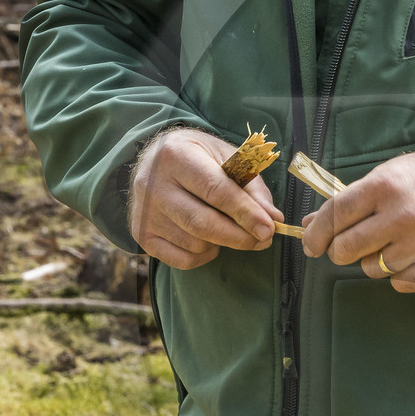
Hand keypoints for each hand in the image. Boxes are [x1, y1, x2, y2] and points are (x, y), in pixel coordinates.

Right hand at [129, 128, 275, 268]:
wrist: (156, 159)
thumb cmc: (198, 157)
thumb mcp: (226, 158)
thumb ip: (251, 188)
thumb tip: (272, 219)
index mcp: (176, 155)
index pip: (216, 191)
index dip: (245, 213)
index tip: (268, 228)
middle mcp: (152, 184)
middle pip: (203, 223)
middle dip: (239, 236)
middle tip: (264, 239)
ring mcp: (144, 212)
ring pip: (195, 244)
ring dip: (222, 243)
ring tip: (229, 228)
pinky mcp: (142, 234)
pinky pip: (182, 260)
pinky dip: (204, 256)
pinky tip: (209, 239)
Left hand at [300, 146, 414, 291]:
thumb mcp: (387, 175)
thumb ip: (350, 202)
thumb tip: (310, 225)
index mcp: (385, 188)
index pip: (334, 217)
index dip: (315, 233)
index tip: (311, 242)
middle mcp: (403, 219)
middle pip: (346, 250)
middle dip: (339, 249)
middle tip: (348, 242)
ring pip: (371, 269)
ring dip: (373, 259)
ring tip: (392, 240)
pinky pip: (399, 282)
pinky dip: (399, 272)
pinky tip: (412, 252)